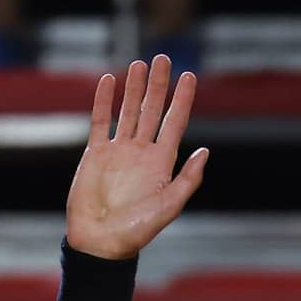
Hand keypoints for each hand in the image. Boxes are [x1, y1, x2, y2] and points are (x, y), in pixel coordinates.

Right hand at [65, 55, 209, 259]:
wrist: (101, 241)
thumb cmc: (137, 230)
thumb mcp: (170, 205)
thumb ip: (188, 179)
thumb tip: (205, 150)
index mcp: (162, 162)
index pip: (175, 123)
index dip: (182, 100)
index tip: (190, 76)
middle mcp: (142, 152)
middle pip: (152, 110)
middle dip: (158, 85)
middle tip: (163, 59)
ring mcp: (119, 151)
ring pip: (127, 111)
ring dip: (133, 88)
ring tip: (139, 64)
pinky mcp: (96, 153)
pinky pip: (100, 121)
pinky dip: (104, 101)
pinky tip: (109, 82)